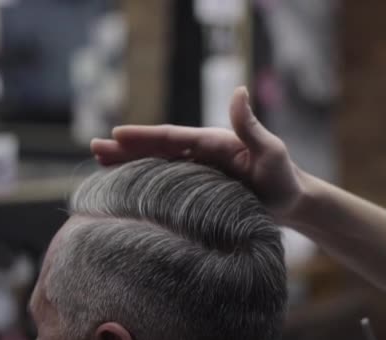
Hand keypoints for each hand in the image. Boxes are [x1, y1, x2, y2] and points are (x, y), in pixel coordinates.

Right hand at [91, 87, 306, 218]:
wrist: (291, 203)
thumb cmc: (283, 178)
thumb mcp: (270, 151)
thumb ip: (251, 126)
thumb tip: (238, 89)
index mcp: (214, 143)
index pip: (173, 137)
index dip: (144, 137)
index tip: (115, 135)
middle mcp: (203, 154)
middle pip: (159, 149)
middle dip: (127, 148)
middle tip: (94, 148)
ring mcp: (200, 172)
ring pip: (159, 166)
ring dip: (130, 164)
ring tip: (100, 164)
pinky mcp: (200, 191)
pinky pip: (168, 184)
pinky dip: (146, 182)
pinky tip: (128, 188)